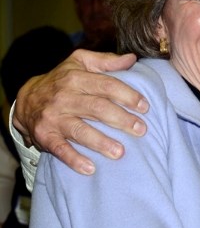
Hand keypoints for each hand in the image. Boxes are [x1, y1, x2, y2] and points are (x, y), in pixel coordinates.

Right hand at [13, 49, 147, 174]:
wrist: (26, 99)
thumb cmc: (61, 80)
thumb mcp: (79, 63)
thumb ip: (106, 61)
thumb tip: (132, 58)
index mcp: (76, 78)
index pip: (106, 85)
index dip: (127, 95)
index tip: (145, 107)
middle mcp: (65, 97)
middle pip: (97, 108)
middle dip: (121, 120)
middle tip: (141, 130)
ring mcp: (54, 117)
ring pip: (80, 130)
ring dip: (101, 142)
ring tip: (120, 152)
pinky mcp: (45, 135)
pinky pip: (60, 149)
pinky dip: (74, 160)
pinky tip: (90, 168)